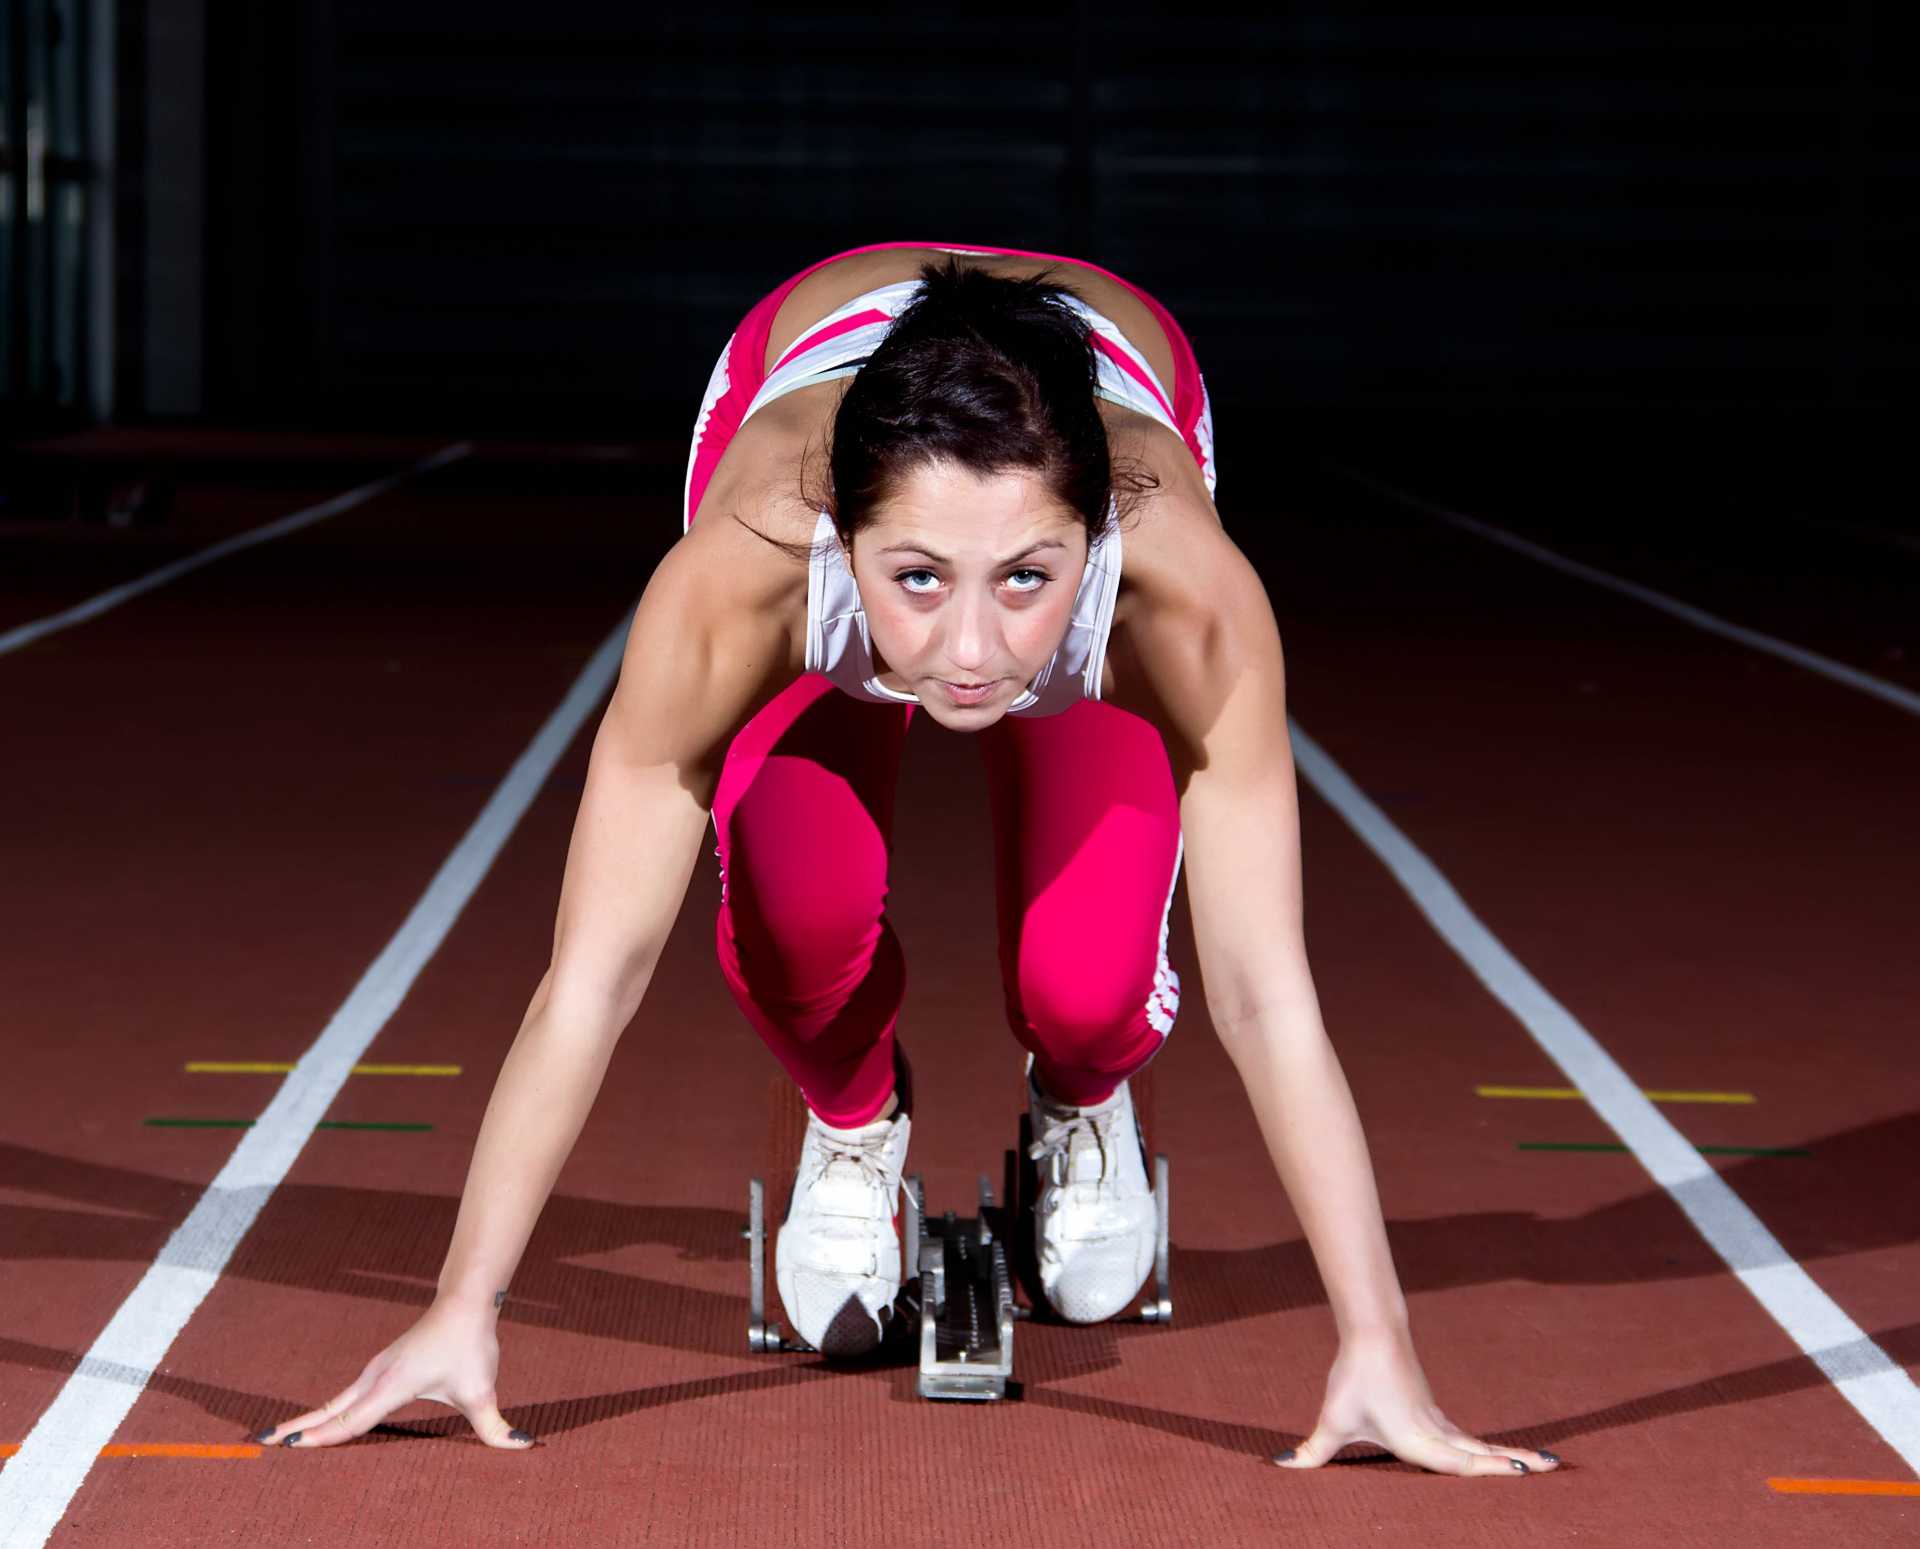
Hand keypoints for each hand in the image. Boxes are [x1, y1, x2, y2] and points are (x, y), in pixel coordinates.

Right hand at [253, 1297, 535, 1450]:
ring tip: (279, 1440)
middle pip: (330, 1410)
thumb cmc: (470, 1344)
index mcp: (392, 1385)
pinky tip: (318, 1422)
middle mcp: (376, 1377)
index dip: (322, 1437)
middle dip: (298, 1428)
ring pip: (335, 1401)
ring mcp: (376, 1370)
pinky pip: (347, 1396)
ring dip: (309, 1420)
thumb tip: (524, 1448)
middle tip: (261, 1445)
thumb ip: (496, 1427)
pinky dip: (327, 1411)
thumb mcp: (482, 1390)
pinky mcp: (381, 1368)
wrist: (465, 1301)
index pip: (352, 1420)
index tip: (289, 1448)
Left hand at [1274, 1325, 1560, 1476]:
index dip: (1491, 1471)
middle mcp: (1435, 1432)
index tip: (1524, 1472)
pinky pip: (1467, 1437)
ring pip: (1479, 1444)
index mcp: (1417, 1440)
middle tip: (1554, 1469)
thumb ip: (1313, 1451)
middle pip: (1482, 1454)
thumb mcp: (1332, 1420)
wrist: (1372, 1332)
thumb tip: (1282, 1467)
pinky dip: (1488, 1449)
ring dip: (1509, 1455)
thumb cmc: (1354, 1378)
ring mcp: (1438, 1420)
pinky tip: (1497, 1455)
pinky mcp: (1433, 1411)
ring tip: (1544, 1463)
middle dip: (1516, 1464)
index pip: (1459, 1464)